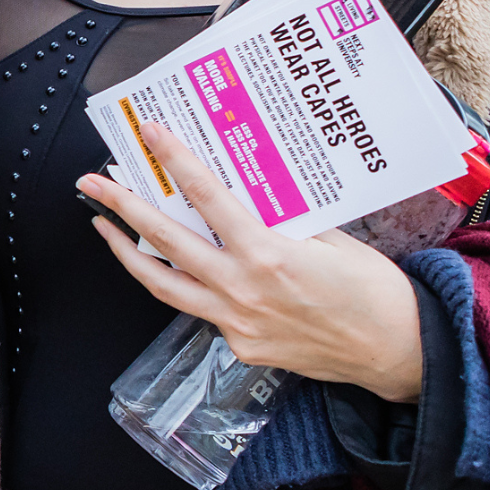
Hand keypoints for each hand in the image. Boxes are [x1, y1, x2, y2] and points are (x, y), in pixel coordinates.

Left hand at [78, 123, 426, 401]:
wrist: (397, 352)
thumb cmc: (374, 293)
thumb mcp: (333, 239)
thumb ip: (284, 220)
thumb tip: (247, 196)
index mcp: (269, 255)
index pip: (209, 198)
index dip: (177, 162)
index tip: (152, 136)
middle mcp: (244, 290)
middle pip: (166, 241)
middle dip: (122, 208)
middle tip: (92, 183)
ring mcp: (236, 323)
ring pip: (164, 284)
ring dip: (127, 254)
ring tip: (102, 228)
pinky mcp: (240, 346)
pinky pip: (201, 311)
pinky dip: (183, 286)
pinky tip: (171, 268)